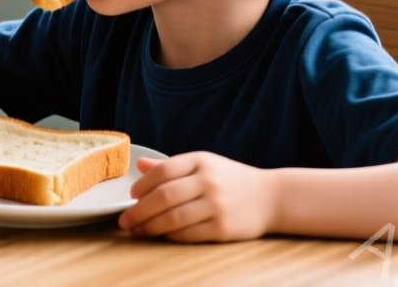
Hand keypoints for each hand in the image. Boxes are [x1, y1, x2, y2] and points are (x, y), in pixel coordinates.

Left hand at [119, 152, 276, 241]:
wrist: (272, 198)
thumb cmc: (232, 180)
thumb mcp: (205, 165)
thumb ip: (171, 166)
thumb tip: (139, 164)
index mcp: (201, 161)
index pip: (162, 171)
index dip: (142, 185)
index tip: (131, 195)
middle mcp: (208, 181)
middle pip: (163, 196)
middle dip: (139, 210)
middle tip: (124, 220)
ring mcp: (217, 205)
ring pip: (173, 218)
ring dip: (150, 226)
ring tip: (138, 231)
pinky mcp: (224, 228)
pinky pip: (188, 234)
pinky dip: (170, 236)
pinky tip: (161, 236)